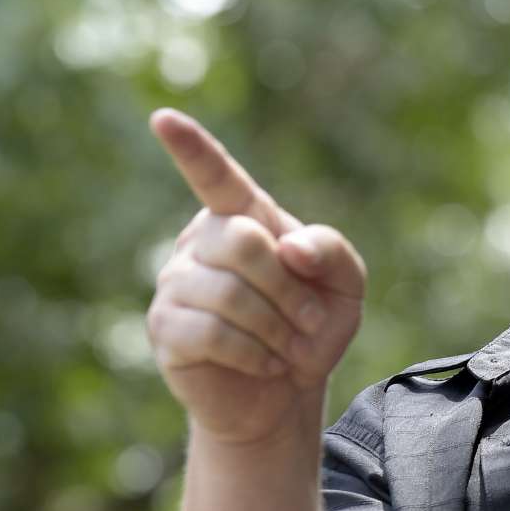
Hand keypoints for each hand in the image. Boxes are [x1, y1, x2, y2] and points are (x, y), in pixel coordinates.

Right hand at [146, 108, 365, 445]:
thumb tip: (291, 248)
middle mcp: (203, 241)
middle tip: (309, 320)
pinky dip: (252, 352)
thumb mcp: (346, 285)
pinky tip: (264, 361)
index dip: (191, 148)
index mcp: (244, 217)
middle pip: (242, 241)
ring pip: (227, 293)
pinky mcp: (166, 327)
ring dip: (275, 327)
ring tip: (288, 347)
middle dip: (287, 287)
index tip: (163, 118)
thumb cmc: (313, 326)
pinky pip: (210, 332)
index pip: (215, 175)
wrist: (286, 392)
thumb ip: (331, 250)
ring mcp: (177, 283)